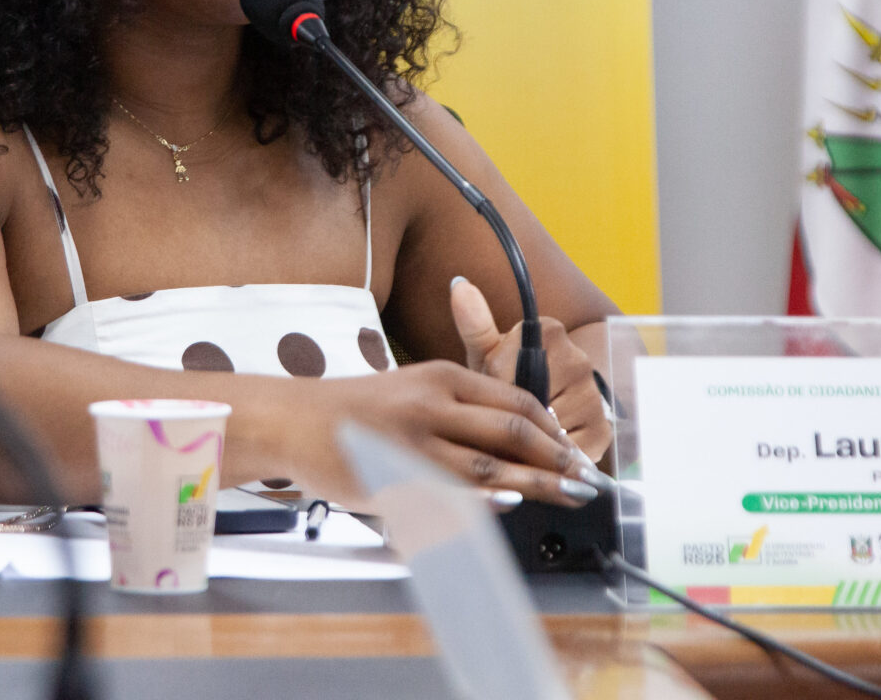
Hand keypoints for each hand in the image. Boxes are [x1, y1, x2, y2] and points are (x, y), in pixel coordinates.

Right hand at [284, 360, 602, 509]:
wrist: (294, 419)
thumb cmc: (356, 409)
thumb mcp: (412, 389)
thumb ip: (461, 409)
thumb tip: (517, 441)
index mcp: (441, 378)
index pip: (515, 403)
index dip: (553, 431)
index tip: (575, 454)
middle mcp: (432, 403)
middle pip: (512, 431)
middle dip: (557, 459)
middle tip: (586, 482)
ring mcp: (413, 441)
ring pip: (488, 463)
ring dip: (535, 482)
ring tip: (566, 496)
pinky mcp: (394, 474)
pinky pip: (448, 490)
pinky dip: (483, 497)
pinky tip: (508, 502)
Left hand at [450, 275, 611, 461]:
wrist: (552, 402)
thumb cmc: (510, 377)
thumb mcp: (487, 354)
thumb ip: (474, 325)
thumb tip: (459, 285)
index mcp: (550, 332)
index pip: (507, 374)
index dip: (491, 394)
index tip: (487, 397)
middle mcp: (578, 359)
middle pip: (529, 406)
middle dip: (510, 422)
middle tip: (502, 421)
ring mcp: (594, 394)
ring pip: (547, 432)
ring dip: (529, 444)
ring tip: (520, 438)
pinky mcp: (604, 428)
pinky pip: (568, 451)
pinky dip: (549, 458)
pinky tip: (541, 450)